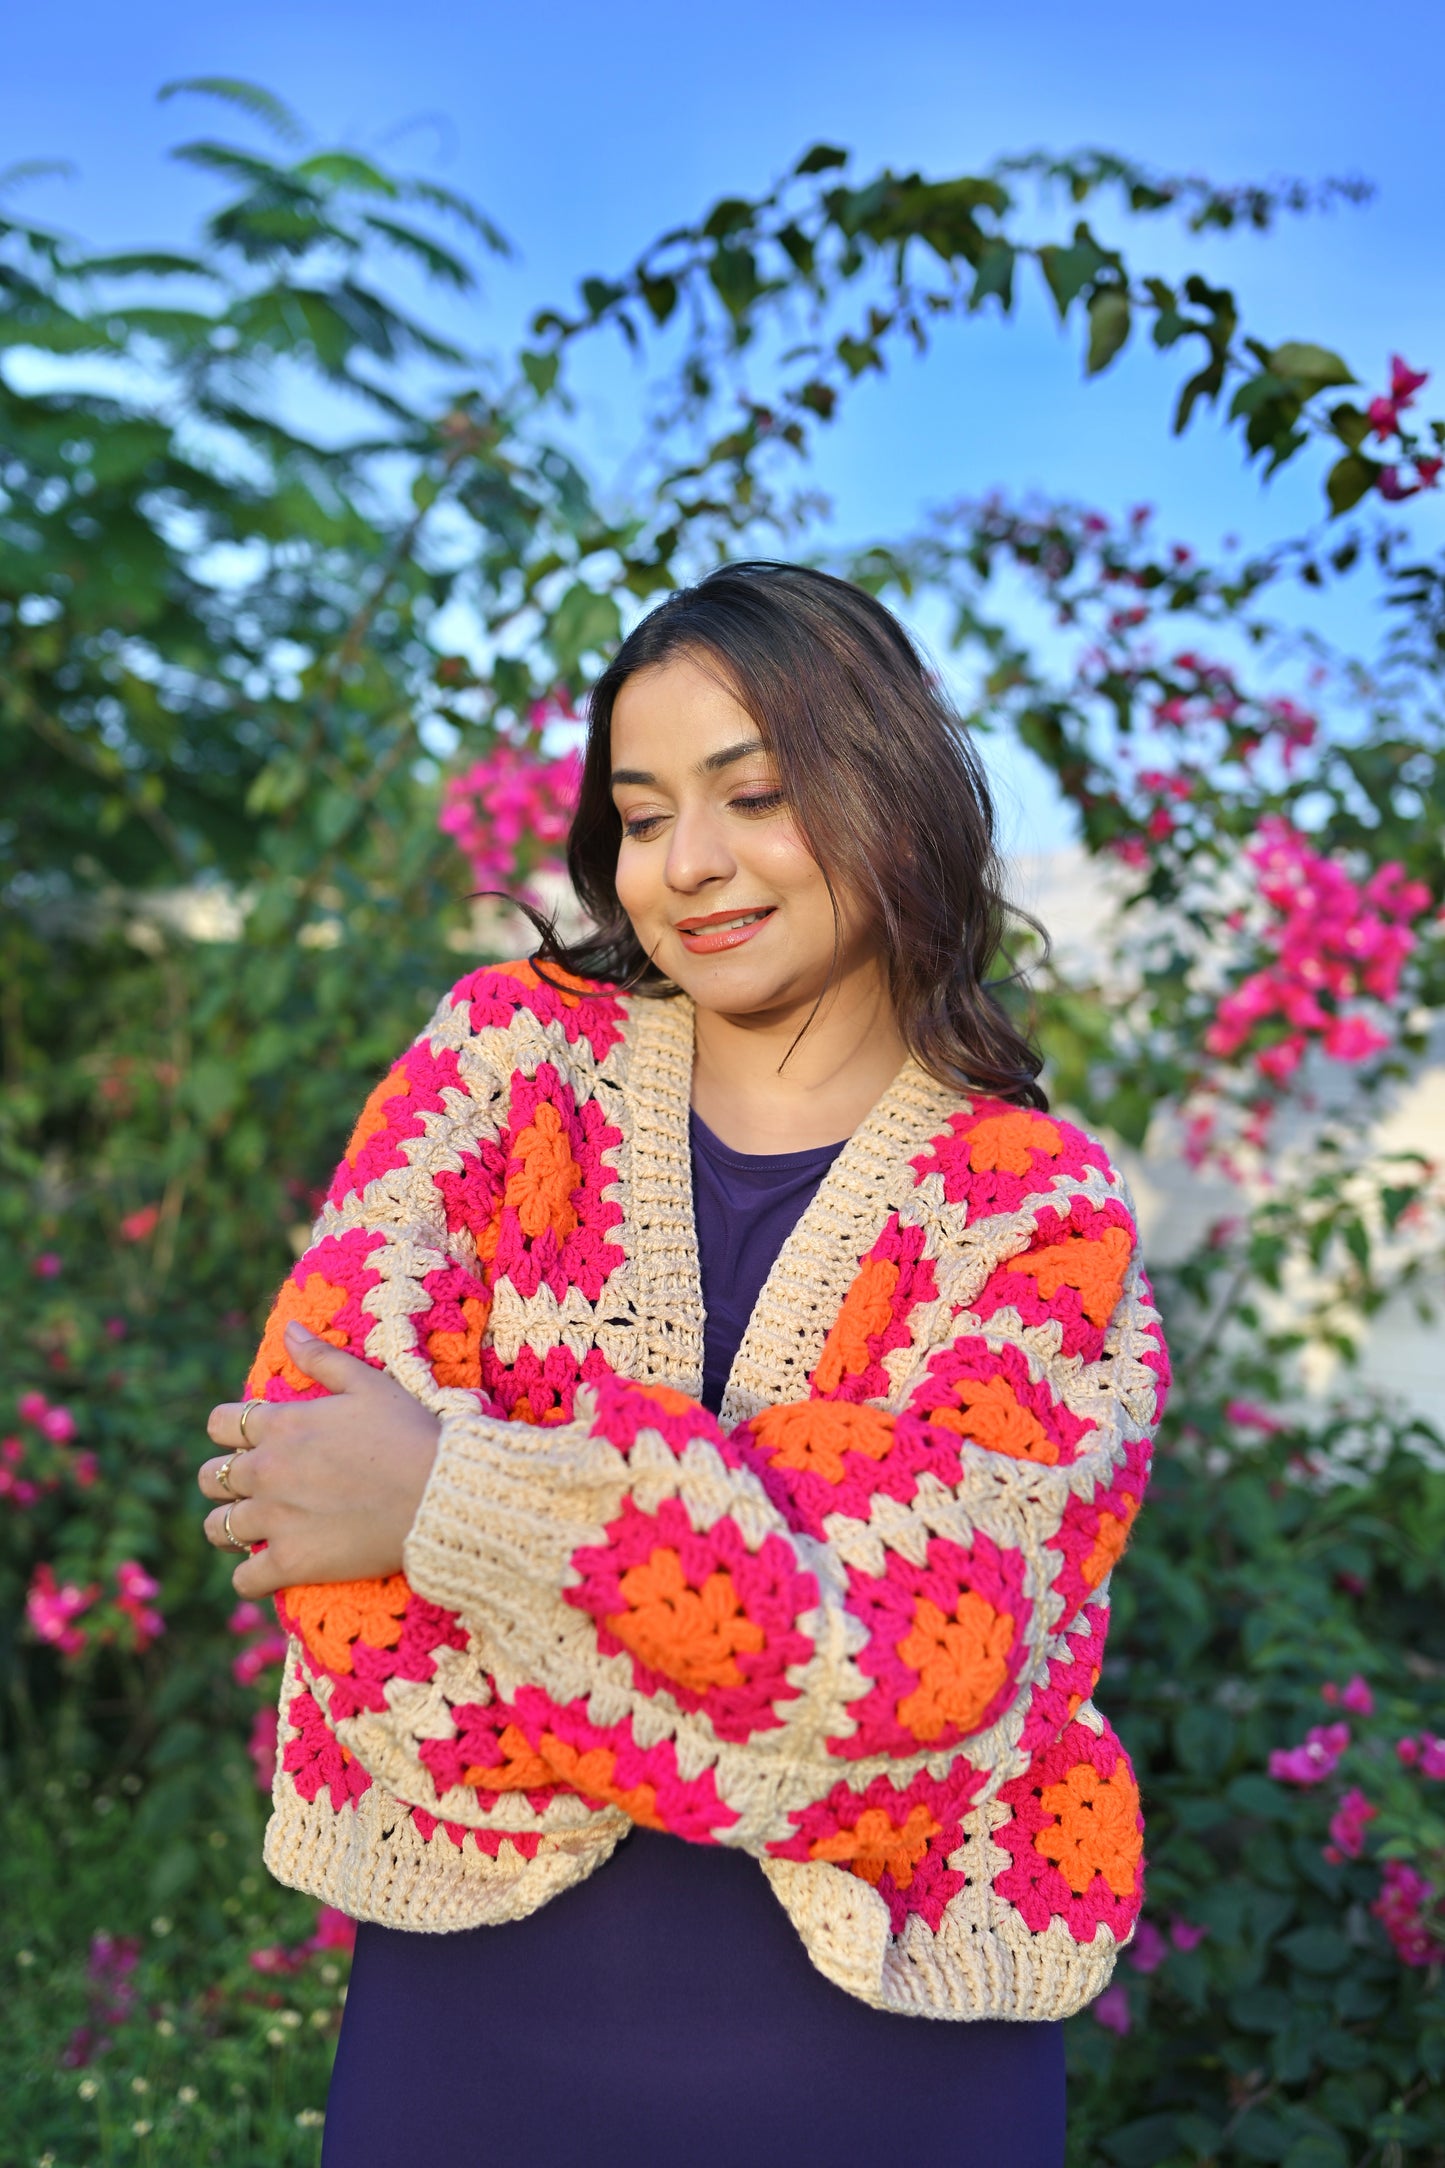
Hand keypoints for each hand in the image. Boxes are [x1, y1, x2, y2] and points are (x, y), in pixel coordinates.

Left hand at [198, 1321, 440, 1597]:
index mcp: (282, 1424)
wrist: (440, 1494)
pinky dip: (252, 1577)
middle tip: (255, 1489)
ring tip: (256, 1531)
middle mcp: (267, 1470)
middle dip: (226, 1482)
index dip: (230, 1433)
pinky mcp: (290, 1561)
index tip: (250, 1443)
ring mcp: (274, 1518)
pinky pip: (244, 1579)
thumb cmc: (410, 1434)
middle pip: (209, 1478)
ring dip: (231, 1528)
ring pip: (218, 1528)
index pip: (219, 1425)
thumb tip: (289, 1330)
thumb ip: (321, 1358)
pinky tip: (271, 1570)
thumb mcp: (368, 1384)